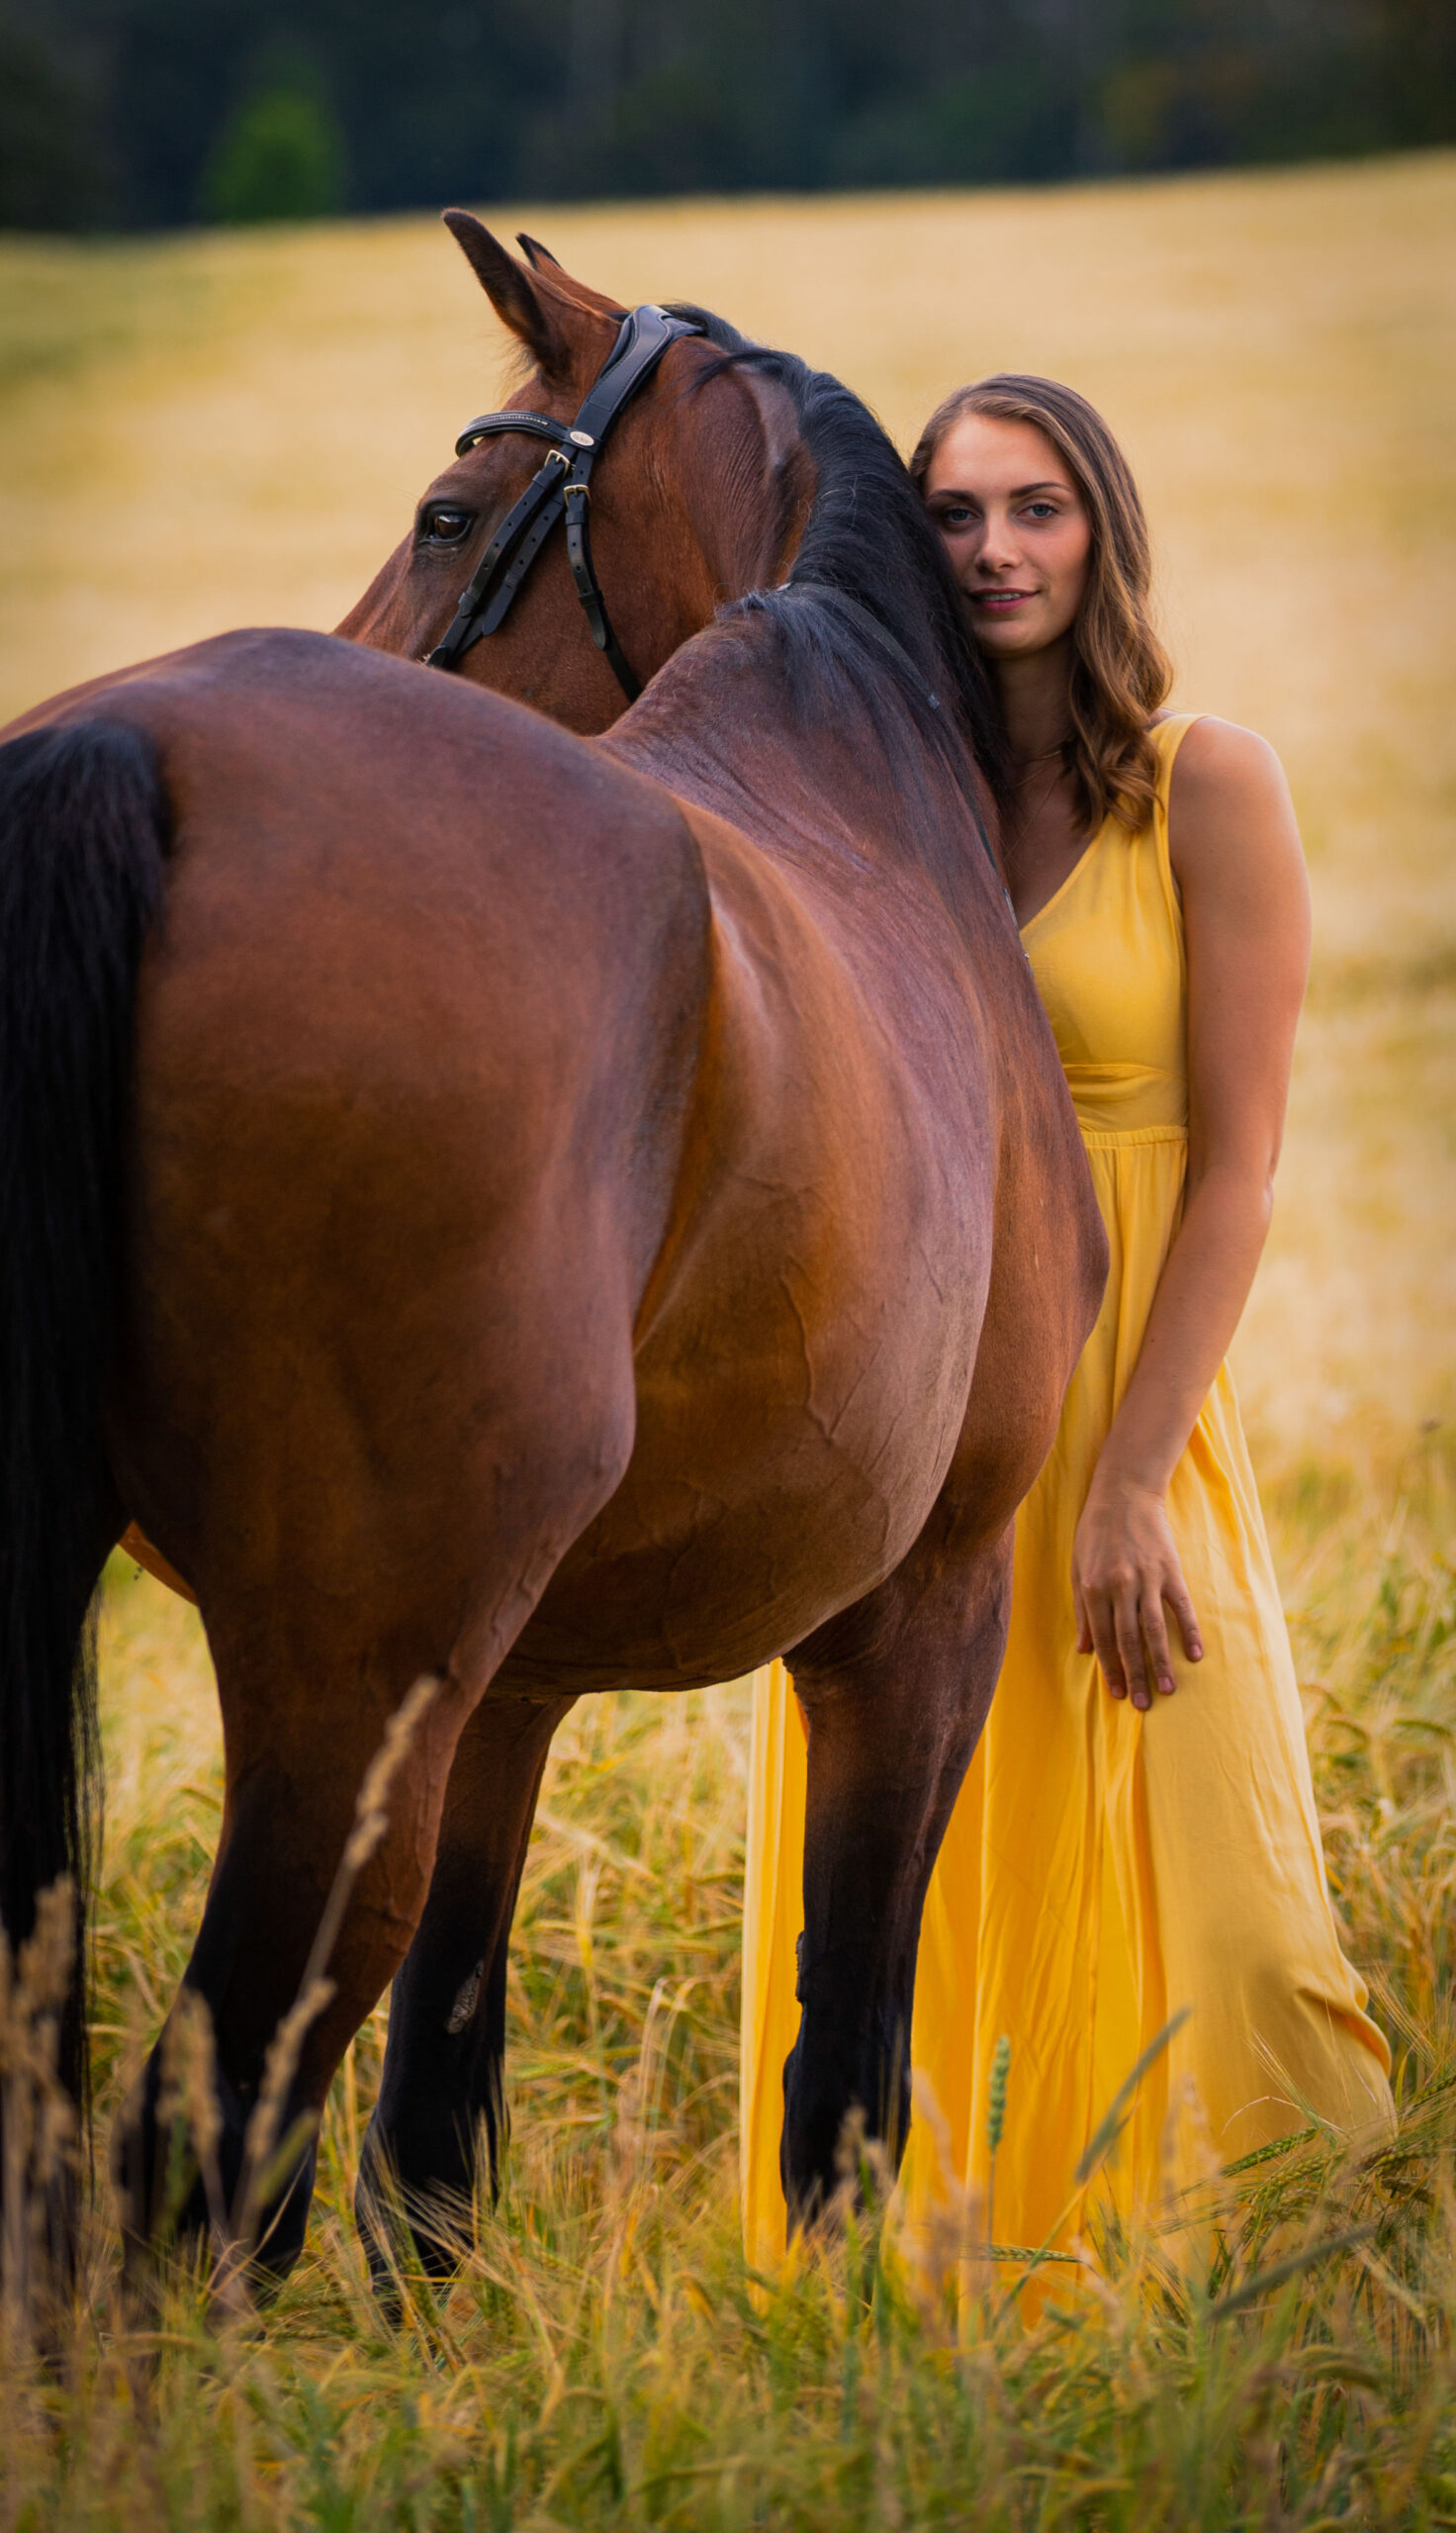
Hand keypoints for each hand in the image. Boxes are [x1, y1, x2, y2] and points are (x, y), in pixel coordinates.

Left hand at [1072, 1469, 1203, 1709]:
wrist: (1123, 1494)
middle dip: (1136, 1675)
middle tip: (1144, 1704)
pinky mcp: (1170, 1571)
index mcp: (1093, 1589)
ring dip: (1161, 1663)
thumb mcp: (1077, 1569)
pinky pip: (1181, 1608)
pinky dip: (1189, 1632)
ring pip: (1155, 1630)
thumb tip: (1084, 1649)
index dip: (1111, 1669)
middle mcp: (1119, 1587)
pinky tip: (1195, 1654)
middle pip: (1129, 1641)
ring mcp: (1147, 1579)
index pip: (1104, 1639)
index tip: (1119, 1694)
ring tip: (1168, 1690)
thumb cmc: (1094, 1533)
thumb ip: (1082, 1610)